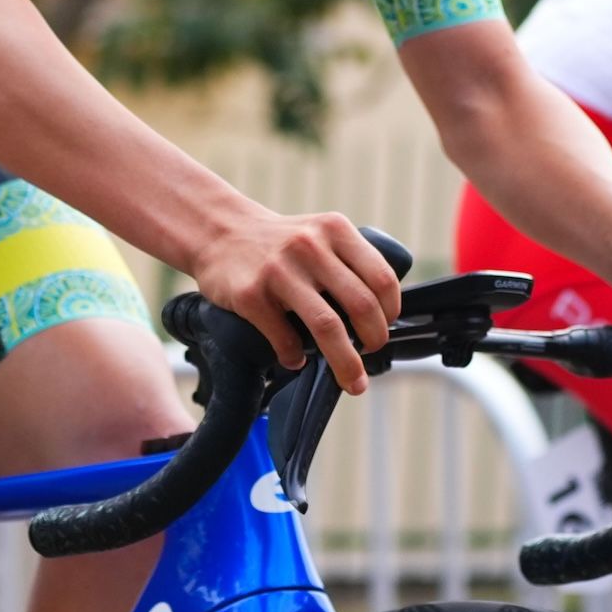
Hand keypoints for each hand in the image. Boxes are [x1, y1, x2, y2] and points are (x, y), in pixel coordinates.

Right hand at [189, 210, 402, 393]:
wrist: (220, 232)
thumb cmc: (278, 243)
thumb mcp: (318, 233)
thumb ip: (347, 262)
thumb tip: (379, 315)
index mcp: (335, 230)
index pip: (381, 277)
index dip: (391, 310)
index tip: (386, 326)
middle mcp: (310, 246)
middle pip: (360, 305)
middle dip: (375, 340)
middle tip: (372, 354)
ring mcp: (279, 270)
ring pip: (328, 326)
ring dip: (345, 362)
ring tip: (353, 381)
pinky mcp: (251, 294)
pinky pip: (284, 339)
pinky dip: (294, 357)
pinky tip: (294, 358)